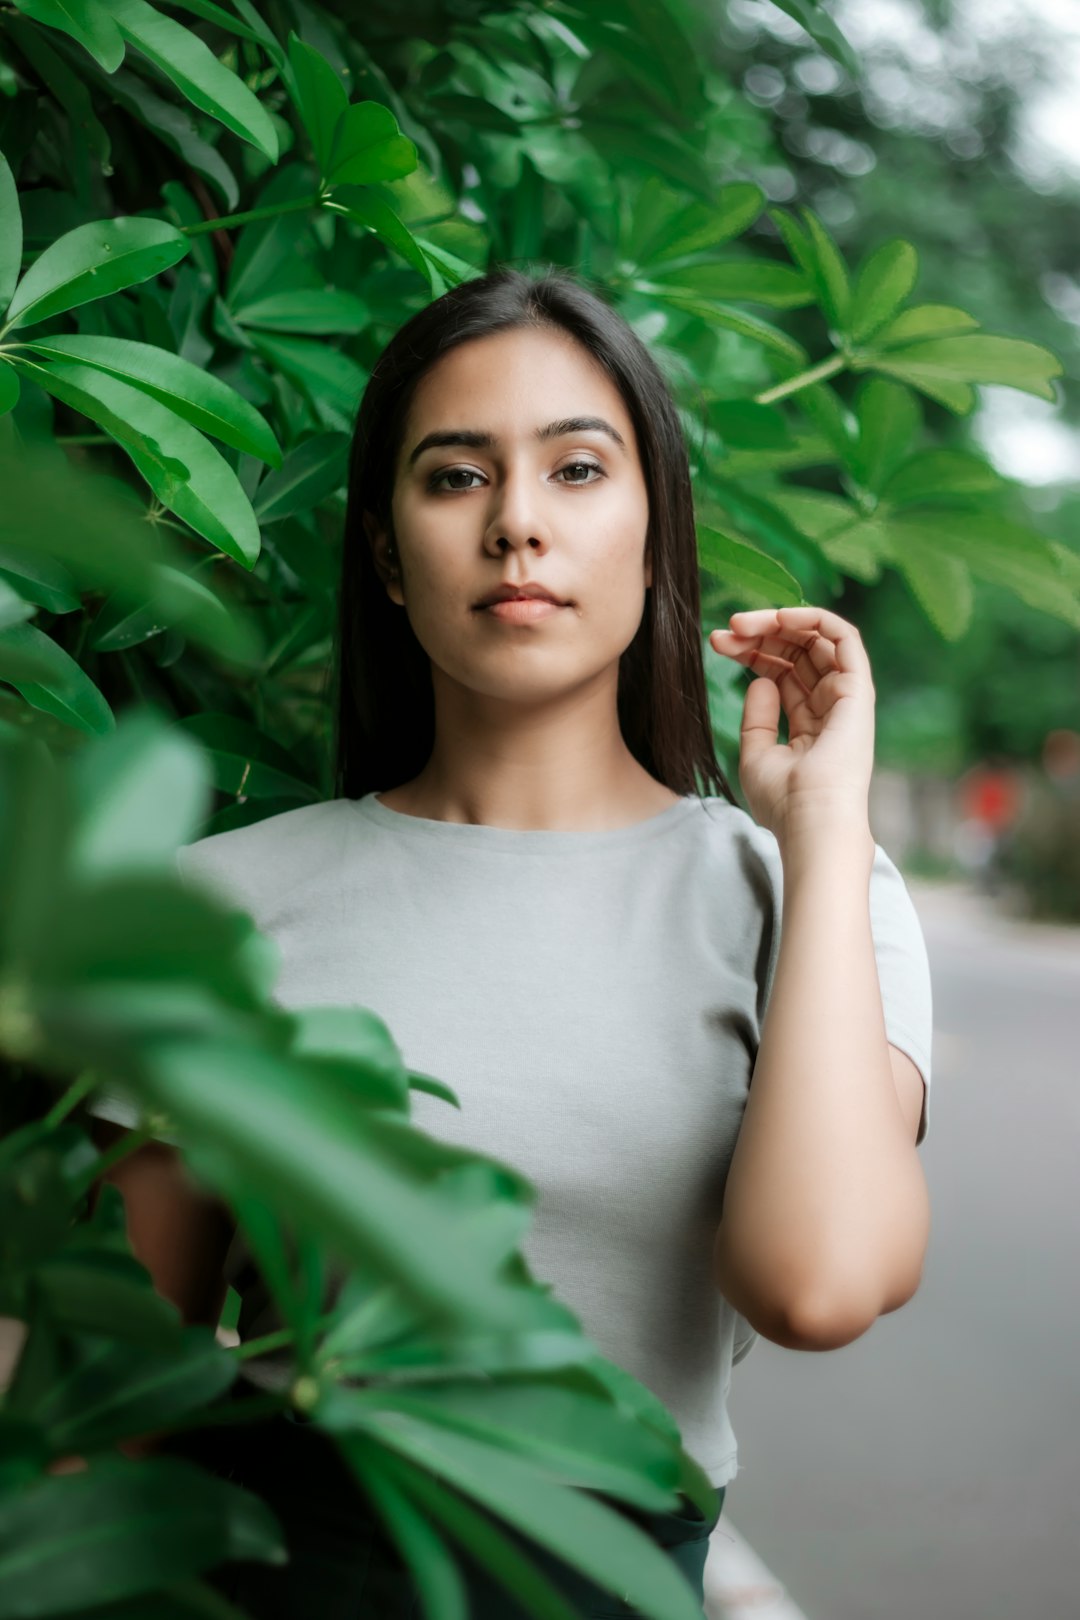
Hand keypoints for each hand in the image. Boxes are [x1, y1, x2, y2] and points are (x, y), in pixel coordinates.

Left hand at [709, 605, 875, 841]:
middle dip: (759, 635)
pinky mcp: (858, 689)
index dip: (751, 652)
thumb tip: (760, 680)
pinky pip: (845, 638)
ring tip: (740, 623)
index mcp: (810, 725)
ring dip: (779, 622)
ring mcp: (846, 697)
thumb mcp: (756, 755)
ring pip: (817, 639)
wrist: (809, 821)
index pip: (782, 672)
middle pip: (797, 652)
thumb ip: (757, 718)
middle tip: (724, 631)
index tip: (717, 643)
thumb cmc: (784, 801)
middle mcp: (831, 707)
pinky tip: (780, 615)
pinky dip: (815, 618)